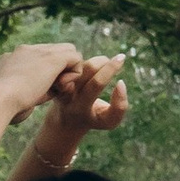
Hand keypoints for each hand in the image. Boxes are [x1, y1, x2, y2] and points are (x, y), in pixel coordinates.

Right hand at [0, 40, 83, 118]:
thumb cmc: (4, 107)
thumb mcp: (16, 96)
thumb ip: (32, 89)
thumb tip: (45, 92)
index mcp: (14, 58)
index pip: (40, 58)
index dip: (48, 73)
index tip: (44, 91)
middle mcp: (26, 50)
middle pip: (54, 51)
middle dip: (60, 69)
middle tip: (55, 89)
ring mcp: (39, 51)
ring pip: (67, 51)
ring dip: (68, 70)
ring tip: (58, 89)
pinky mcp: (52, 57)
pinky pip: (75, 58)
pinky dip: (74, 74)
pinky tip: (62, 87)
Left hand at [29, 53, 128, 169]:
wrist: (65, 120)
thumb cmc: (93, 118)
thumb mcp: (109, 121)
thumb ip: (120, 107)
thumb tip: (121, 83)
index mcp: (81, 108)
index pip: (96, 83)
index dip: (111, 70)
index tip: (122, 59)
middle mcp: (68, 95)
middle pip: (89, 68)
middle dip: (105, 61)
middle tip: (116, 61)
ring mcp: (60, 84)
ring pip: (80, 62)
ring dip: (96, 60)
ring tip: (106, 65)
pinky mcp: (56, 76)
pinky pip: (72, 62)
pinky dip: (86, 61)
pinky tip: (92, 68)